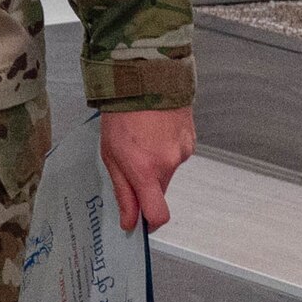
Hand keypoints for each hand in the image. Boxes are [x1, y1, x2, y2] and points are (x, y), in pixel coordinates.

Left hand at [99, 107, 195, 231]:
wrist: (145, 78)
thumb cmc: (120, 114)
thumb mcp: (110, 154)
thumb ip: (122, 190)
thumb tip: (129, 222)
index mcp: (145, 170)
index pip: (157, 214)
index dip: (150, 223)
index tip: (139, 223)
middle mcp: (168, 164)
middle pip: (159, 190)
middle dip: (145, 184)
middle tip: (128, 161)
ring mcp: (183, 152)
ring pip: (168, 171)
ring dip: (155, 163)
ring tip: (140, 138)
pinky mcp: (191, 140)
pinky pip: (176, 154)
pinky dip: (165, 148)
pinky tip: (153, 131)